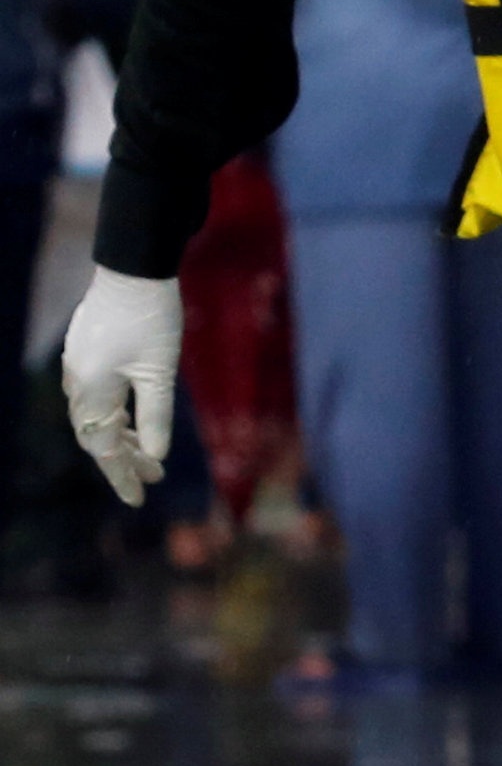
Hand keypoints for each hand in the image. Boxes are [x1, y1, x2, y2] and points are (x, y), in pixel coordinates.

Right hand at [61, 267, 181, 507]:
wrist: (133, 267)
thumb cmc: (152, 317)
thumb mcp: (160, 371)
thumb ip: (157, 415)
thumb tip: (156, 456)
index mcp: (92, 392)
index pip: (106, 449)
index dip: (123, 475)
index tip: (140, 498)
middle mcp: (77, 384)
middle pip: (97, 436)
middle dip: (124, 460)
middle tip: (151, 479)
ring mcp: (77, 367)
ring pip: (96, 415)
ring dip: (122, 437)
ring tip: (148, 456)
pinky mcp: (85, 352)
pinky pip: (95, 395)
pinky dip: (114, 414)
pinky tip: (133, 419)